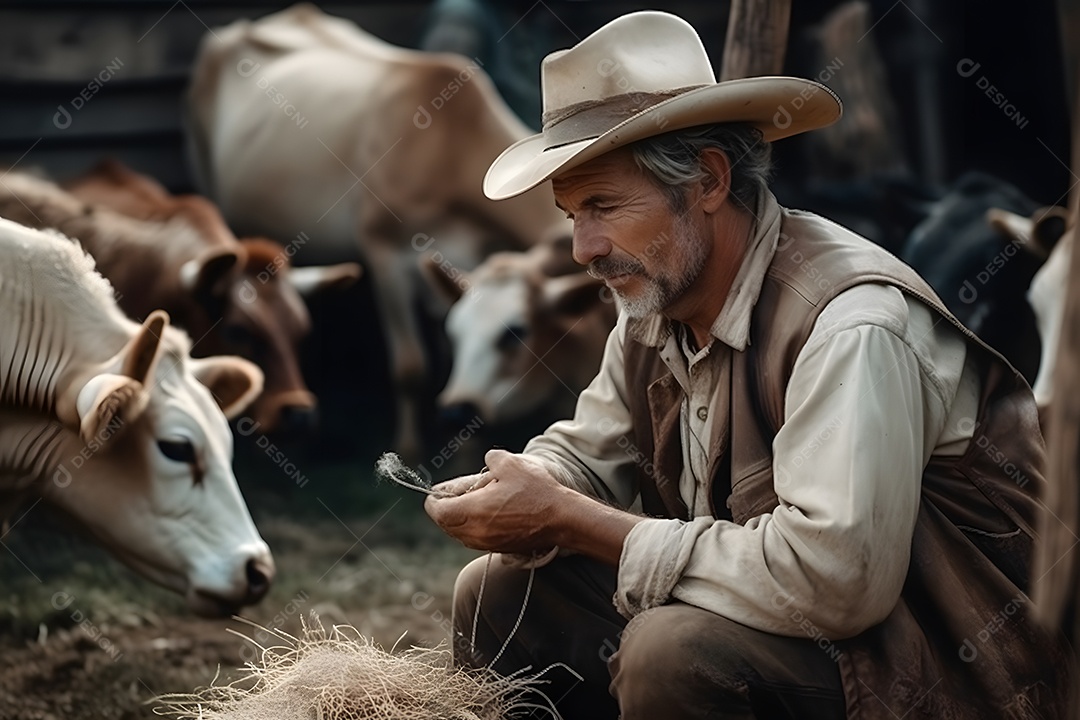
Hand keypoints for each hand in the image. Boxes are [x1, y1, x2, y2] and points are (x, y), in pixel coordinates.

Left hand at [424, 449, 571, 553]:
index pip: (438, 512)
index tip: (435, 493)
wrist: (562, 518)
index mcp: (473, 512)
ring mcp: (488, 543)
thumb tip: (487, 462)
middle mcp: (476, 533)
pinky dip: (474, 528)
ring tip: (472, 503)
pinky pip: (476, 539)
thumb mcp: (510, 464)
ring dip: (459, 520)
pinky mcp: (500, 548)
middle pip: (446, 526)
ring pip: (461, 535)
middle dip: (445, 510)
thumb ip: (490, 459)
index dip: (434, 501)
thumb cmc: (537, 491)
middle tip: (453, 496)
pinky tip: (488, 513)